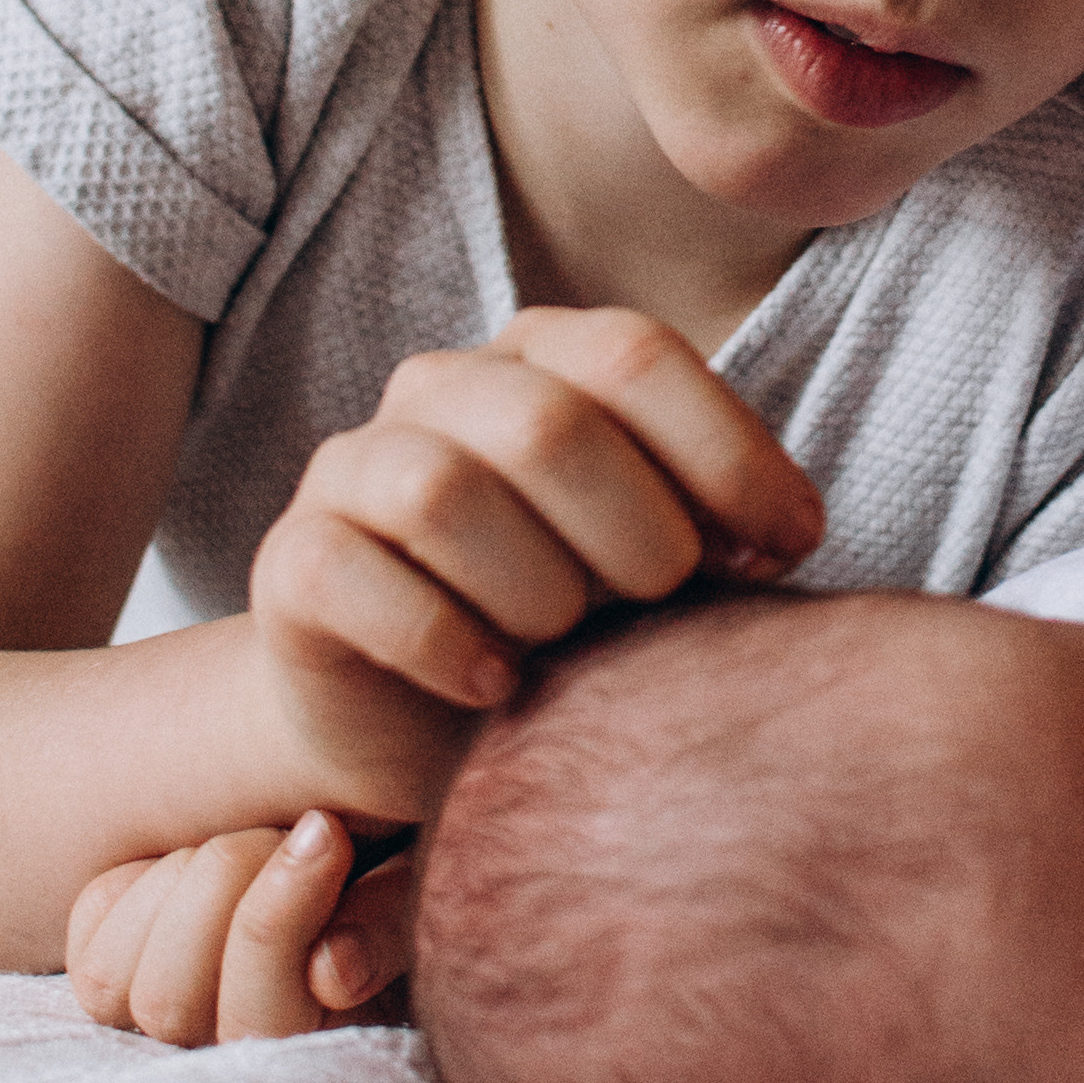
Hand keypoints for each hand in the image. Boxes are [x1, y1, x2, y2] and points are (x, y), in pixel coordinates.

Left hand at [66, 811, 416, 1043]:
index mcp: (307, 1042)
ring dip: (183, 882)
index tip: (326, 830)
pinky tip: (188, 863)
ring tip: (246, 840)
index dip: (278, 922)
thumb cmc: (388, 855)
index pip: (258, 1023)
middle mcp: (217, 1049)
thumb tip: (334, 970)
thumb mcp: (413, 880)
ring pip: (117, 983)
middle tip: (287, 822)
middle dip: (225, 883)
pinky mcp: (104, 968)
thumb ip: (387, 922)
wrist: (328, 826)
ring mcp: (151, 1016)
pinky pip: (91, 929)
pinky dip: (135, 879)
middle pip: (171, 1004)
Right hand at [245, 306, 823, 827]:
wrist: (422, 727)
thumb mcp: (666, 565)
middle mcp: (443, 386)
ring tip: (566, 649)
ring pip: (442, 492)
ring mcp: (354, 466)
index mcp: (546, 358)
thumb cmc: (575, 629)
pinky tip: (495, 689)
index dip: (726, 453)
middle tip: (661, 607)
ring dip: (534, 590)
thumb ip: (724, 527)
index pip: (637, 355)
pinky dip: (444, 642)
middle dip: (634, 531)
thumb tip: (791, 533)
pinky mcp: (292, 561)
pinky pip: (355, 579)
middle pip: (546, 421)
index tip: (791, 550)